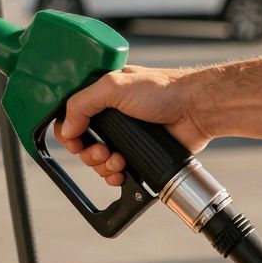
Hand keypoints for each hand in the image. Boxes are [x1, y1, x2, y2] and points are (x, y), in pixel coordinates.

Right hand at [53, 65, 211, 186]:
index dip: (68, 131)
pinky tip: (122, 172)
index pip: (72, 115)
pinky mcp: (137, 153)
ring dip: (103, 165)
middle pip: (82, 143)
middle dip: (88, 152)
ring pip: (97, 160)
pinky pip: (115, 171)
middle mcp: (111, 116)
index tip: (74, 140)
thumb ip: (83, 103)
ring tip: (118, 160)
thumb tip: (67, 129)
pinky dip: (114, 176)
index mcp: (102, 95)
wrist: (194, 110)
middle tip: (102, 150)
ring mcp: (124, 136)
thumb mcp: (114, 86)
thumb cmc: (162, 91)